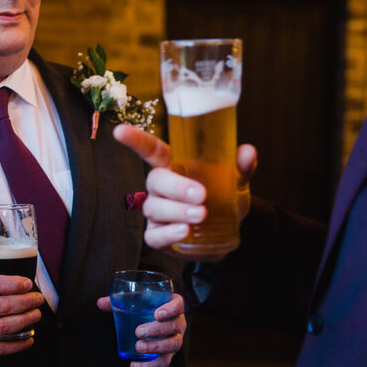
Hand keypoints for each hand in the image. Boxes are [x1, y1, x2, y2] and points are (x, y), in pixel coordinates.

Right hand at [0, 274, 44, 357]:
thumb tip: (17, 284)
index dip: (13, 284)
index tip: (27, 284)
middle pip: (1, 306)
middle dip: (25, 302)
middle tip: (37, 299)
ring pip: (2, 327)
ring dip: (24, 321)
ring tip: (35, 314)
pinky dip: (16, 345)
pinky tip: (28, 339)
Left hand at [96, 293, 185, 366]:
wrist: (152, 324)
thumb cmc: (144, 308)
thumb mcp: (134, 301)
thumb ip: (118, 300)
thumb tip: (100, 303)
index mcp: (172, 305)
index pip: (178, 304)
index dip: (171, 309)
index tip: (157, 314)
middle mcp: (178, 322)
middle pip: (174, 326)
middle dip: (157, 330)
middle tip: (138, 332)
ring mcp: (176, 339)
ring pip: (173, 345)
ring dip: (155, 347)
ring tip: (138, 347)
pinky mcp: (169, 355)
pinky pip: (164, 363)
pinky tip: (134, 366)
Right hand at [113, 124, 256, 259]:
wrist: (225, 234)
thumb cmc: (222, 199)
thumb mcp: (235, 181)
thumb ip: (240, 167)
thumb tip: (247, 151)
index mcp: (173, 166)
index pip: (151, 150)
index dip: (136, 140)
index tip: (119, 131)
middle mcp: (159, 188)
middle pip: (155, 181)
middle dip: (176, 187)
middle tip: (201, 195)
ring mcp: (156, 212)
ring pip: (155, 208)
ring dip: (177, 211)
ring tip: (201, 215)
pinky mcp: (157, 235)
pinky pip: (154, 235)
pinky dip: (168, 234)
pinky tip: (184, 232)